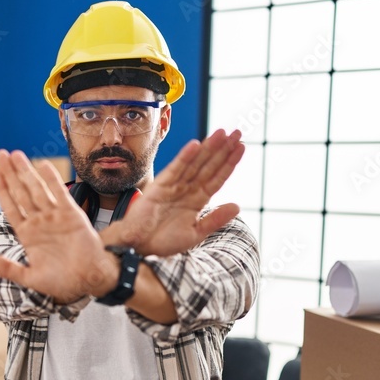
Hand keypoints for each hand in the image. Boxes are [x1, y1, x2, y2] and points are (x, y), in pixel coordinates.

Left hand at [0, 150, 116, 303]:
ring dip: (26, 172)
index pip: (10, 206)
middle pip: (21, 193)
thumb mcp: (29, 278)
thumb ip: (7, 268)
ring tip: (15, 155)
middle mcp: (39, 222)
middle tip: (0, 154)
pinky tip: (43, 166)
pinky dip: (52, 180)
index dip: (2, 189)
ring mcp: (55, 217)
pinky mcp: (72, 215)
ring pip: (37, 190)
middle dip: (11, 174)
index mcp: (27, 234)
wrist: (89, 280)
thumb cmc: (61, 282)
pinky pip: (60, 194)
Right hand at [101, 129, 244, 256]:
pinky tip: (196, 145)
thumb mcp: (195, 233)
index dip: (229, 163)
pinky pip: (175, 169)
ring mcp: (174, 186)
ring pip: (195, 164)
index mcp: (196, 200)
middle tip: (237, 132)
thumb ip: (215, 220)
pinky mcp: (160, 186)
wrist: (138, 247)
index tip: (241, 147)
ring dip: (208, 148)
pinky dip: (184, 157)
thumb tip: (237, 206)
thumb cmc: (162, 242)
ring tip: (222, 133)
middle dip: (223, 149)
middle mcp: (187, 190)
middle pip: (208, 166)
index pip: (217, 177)